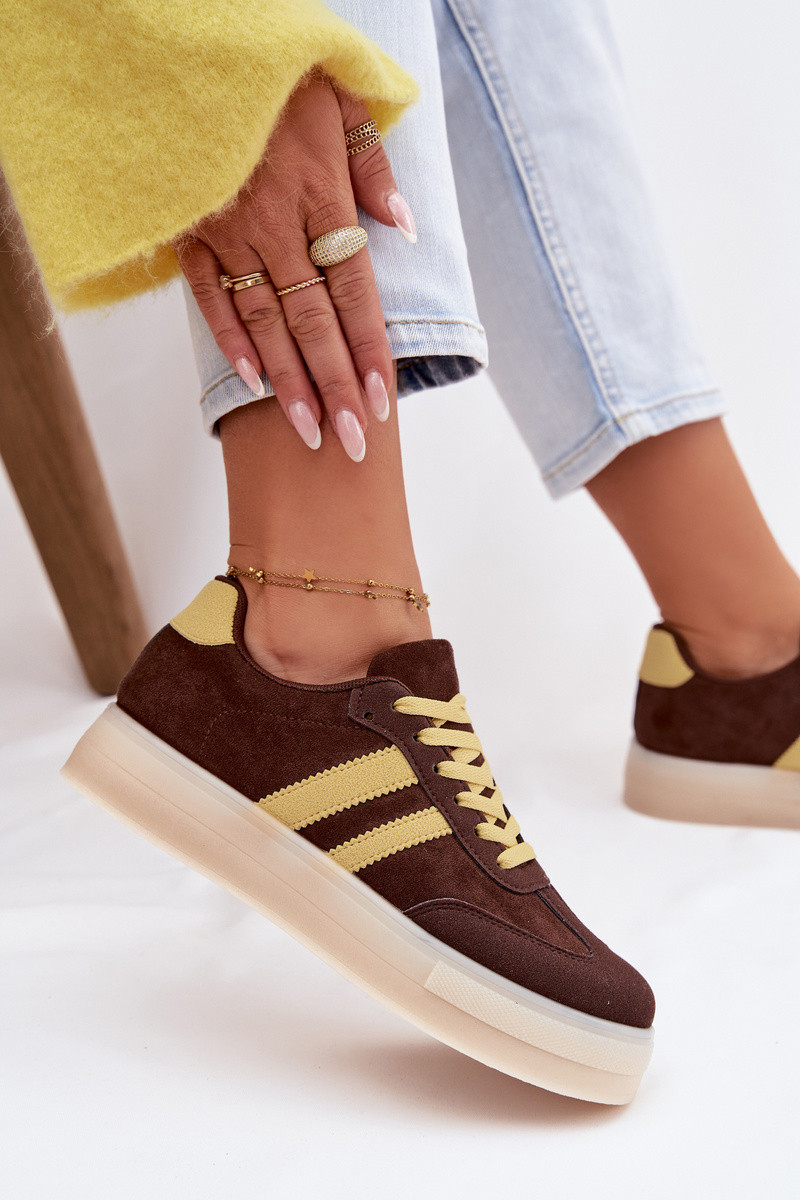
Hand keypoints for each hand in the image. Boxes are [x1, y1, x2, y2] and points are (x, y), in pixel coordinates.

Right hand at [174, 73, 415, 460]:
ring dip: (290, 383)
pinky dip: (231, 342)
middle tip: (352, 443)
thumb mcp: (344, 103)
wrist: (199, 50)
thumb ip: (374, 170)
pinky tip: (253, 384)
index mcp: (321, 195)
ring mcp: (230, 233)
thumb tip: (404, 228)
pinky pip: (211, 298)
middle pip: (315, 322)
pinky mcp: (191, 234)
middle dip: (336, 387)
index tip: (384, 401)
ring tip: (311, 432)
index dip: (370, 350)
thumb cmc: (282, 79)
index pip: (355, 291)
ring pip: (265, 322)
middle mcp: (278, 224)